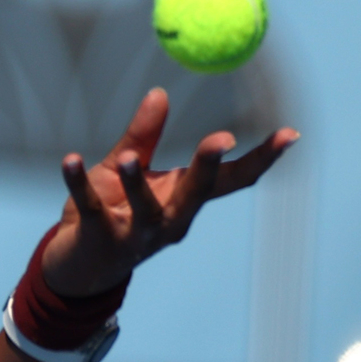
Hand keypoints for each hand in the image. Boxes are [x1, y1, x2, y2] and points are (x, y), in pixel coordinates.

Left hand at [42, 87, 299, 297]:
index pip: (230, 180)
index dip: (261, 159)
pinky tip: (70, 160)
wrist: (76, 268)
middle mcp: (169, 222)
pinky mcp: (99, 239)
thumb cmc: (108, 213)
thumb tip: (160, 93)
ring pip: (146, 211)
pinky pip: (90, 208)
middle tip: (222, 139)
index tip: (290, 133)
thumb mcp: (125, 170)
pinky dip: (78, 183)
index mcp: (183, 200)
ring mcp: (136, 235)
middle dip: (210, 167)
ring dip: (138, 185)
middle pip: (198, 195)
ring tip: (129, 159)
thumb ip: (142, 137)